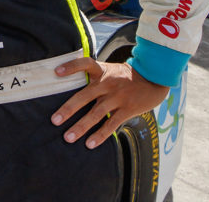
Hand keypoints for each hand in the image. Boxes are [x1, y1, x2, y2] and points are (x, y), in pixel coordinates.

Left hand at [50, 59, 168, 148]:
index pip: (84, 64)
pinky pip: (111, 124)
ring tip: (68, 137)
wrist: (153, 78)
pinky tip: (89, 144)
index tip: (56, 72)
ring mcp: (118, 97)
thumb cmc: (125, 76)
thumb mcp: (109, 70)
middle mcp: (108, 83)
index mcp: (102, 71)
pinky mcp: (128, 109)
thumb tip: (71, 86)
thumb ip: (94, 77)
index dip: (71, 66)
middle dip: (69, 109)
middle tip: (54, 120)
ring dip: (81, 126)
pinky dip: (100, 135)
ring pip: (96, 113)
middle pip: (85, 96)